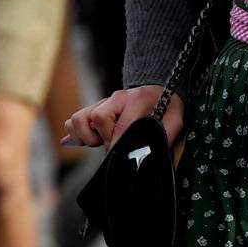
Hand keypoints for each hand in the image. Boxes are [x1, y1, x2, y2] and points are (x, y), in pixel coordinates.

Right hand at [60, 84, 183, 151]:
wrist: (159, 89)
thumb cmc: (166, 107)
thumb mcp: (174, 120)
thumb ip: (164, 136)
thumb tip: (148, 157)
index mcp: (137, 100)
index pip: (121, 124)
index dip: (118, 143)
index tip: (119, 156)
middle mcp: (116, 98)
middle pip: (97, 117)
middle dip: (104, 138)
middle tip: (114, 146)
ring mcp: (102, 102)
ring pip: (79, 118)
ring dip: (86, 136)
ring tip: (100, 142)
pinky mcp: (92, 108)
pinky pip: (73, 121)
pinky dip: (77, 134)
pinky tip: (92, 140)